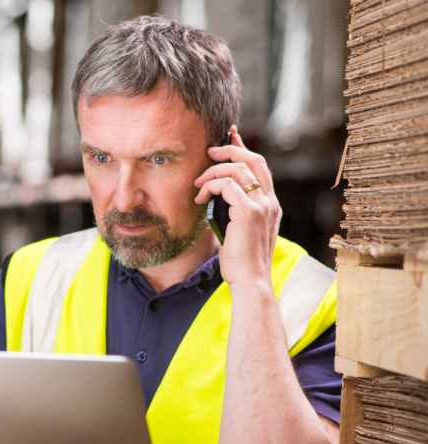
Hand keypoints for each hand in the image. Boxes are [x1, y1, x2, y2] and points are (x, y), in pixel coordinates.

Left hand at [193, 127, 280, 288]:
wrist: (250, 281)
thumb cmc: (240, 260)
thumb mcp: (239, 230)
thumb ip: (235, 211)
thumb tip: (217, 196)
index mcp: (270, 205)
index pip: (260, 167)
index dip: (244, 149)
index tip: (229, 137)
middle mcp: (270, 202)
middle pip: (254, 160)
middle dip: (230, 148)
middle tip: (209, 150)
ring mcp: (262, 206)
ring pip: (238, 170)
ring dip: (213, 171)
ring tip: (198, 183)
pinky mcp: (248, 212)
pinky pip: (227, 186)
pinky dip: (210, 186)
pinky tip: (199, 197)